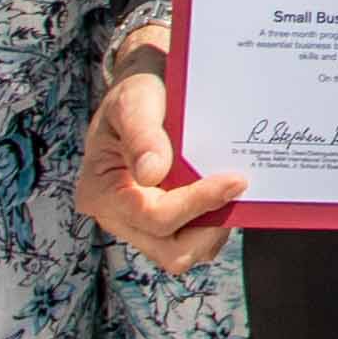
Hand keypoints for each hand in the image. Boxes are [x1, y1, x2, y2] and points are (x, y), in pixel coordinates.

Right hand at [79, 32, 241, 272]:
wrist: (146, 86)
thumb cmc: (136, 90)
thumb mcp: (135, 101)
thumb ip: (142, 134)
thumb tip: (152, 174)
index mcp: (100, 192)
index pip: (154, 217)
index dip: (197, 203)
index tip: (235, 179)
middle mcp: (116, 216)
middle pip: (171, 251)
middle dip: (209, 227)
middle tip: (237, 188)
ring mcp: (139, 224)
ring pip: (185, 252)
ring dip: (214, 226)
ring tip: (232, 188)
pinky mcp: (162, 221)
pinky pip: (193, 238)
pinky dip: (214, 220)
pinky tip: (225, 190)